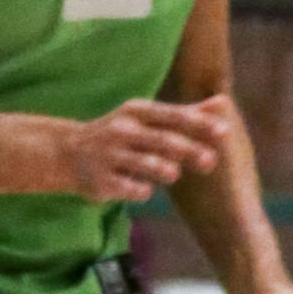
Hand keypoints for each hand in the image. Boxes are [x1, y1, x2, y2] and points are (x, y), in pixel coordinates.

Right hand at [59, 97, 235, 202]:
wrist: (68, 153)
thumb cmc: (122, 134)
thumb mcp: (148, 118)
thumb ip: (186, 114)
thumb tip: (224, 103)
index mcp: (137, 112)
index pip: (173, 116)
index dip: (199, 124)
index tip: (224, 132)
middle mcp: (122, 130)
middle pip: (162, 140)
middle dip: (188, 150)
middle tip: (211, 161)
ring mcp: (109, 155)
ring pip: (144, 164)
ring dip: (163, 169)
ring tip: (173, 173)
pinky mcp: (101, 181)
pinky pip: (128, 188)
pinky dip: (140, 190)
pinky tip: (145, 190)